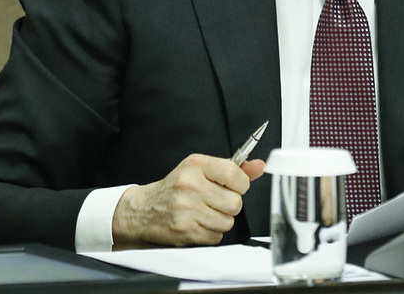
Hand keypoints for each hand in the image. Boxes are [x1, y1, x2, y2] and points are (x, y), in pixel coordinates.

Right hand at [112, 154, 266, 247]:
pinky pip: (216, 237)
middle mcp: (191, 186)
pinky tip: (199, 223)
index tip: (234, 185)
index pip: (234, 174)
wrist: (144, 210)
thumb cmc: (176, 188)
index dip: (241, 184)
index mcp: (196, 166)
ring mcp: (187, 210)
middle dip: (230, 204)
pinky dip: (211, 233)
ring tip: (206, 212)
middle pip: (235, 202)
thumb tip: (260, 166)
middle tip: (218, 201)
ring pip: (227, 222)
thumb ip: (233, 168)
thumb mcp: (201, 169)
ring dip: (221, 220)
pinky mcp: (185, 231)